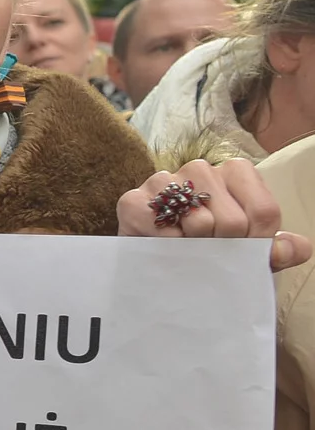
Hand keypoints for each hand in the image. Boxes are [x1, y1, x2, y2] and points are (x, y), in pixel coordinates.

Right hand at [117, 158, 310, 271]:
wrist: (157, 260)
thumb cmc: (206, 248)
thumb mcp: (247, 251)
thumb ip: (278, 250)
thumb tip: (296, 249)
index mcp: (235, 172)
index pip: (264, 212)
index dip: (257, 244)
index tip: (242, 255)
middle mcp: (200, 168)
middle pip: (233, 221)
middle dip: (223, 249)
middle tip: (208, 254)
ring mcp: (164, 180)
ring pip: (199, 223)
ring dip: (195, 248)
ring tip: (186, 250)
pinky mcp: (133, 200)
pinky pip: (162, 228)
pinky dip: (168, 247)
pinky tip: (165, 249)